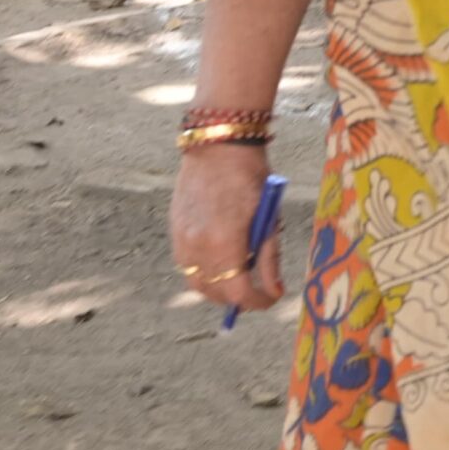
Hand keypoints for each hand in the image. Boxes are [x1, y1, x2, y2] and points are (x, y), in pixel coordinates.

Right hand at [167, 144, 283, 310]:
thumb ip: (269, 259)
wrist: (218, 147)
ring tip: (238, 278)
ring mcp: (181, 239)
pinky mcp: (174, 231)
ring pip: (196, 283)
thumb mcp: (269, 220)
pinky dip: (203, 272)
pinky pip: (186, 266)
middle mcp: (196, 246)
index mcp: (224, 242)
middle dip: (237, 299)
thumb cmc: (251, 179)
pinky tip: (220, 260)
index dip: (257, 302)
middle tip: (257, 291)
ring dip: (217, 289)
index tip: (271, 300)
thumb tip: (274, 291)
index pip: (238, 292)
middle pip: (214, 293)